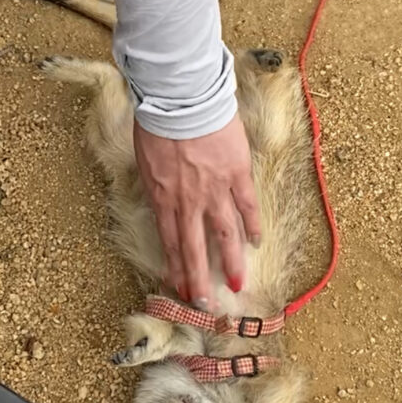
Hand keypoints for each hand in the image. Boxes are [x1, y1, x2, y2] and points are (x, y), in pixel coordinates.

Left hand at [133, 114, 260, 310]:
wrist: (182, 99)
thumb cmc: (158, 123)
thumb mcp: (146, 161)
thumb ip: (157, 187)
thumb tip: (164, 203)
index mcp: (163, 199)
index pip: (170, 242)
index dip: (176, 268)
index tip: (179, 289)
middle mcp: (189, 201)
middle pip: (195, 249)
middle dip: (199, 279)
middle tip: (205, 304)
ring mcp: (215, 189)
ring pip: (224, 234)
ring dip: (231, 261)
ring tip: (236, 284)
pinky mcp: (236, 174)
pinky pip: (247, 205)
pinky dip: (252, 225)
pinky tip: (255, 241)